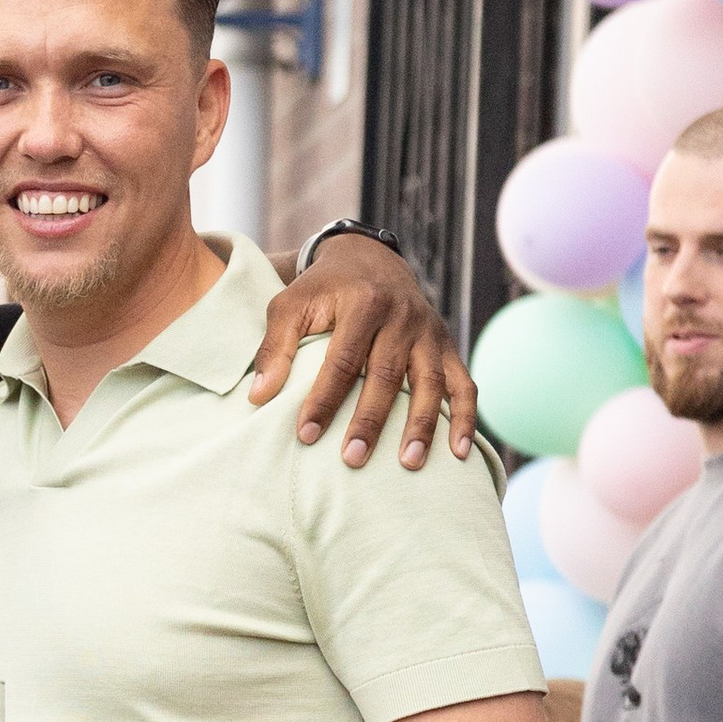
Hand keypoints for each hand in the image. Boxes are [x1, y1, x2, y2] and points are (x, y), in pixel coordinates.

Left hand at [250, 236, 477, 468]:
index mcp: (364, 303)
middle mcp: (402, 316)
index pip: (343, 360)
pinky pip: (463, 383)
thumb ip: (274, 348)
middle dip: (370, 420)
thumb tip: (258, 397)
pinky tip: (459, 452)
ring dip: (422, 425)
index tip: (306, 435)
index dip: (325, 399)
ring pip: (429, 382)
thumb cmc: (322, 290)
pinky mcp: (446, 346)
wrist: (369, 258)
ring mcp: (428, 333)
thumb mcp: (290, 305)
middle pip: (387, 375)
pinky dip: (464, 417)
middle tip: (352, 459)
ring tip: (409, 463)